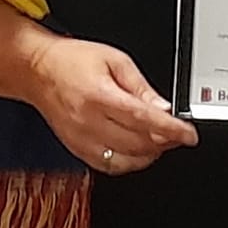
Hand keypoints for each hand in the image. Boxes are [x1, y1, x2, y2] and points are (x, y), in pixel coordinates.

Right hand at [27, 35, 196, 174]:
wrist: (38, 71)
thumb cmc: (73, 61)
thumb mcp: (115, 60)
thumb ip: (141, 87)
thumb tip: (164, 108)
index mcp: (100, 95)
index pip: (144, 119)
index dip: (172, 130)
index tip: (189, 135)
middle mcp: (89, 122)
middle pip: (138, 143)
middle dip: (165, 141)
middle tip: (177, 133)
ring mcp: (82, 140)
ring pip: (126, 161)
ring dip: (149, 155)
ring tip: (158, 140)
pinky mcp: (77, 150)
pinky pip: (109, 167)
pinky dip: (129, 163)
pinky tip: (136, 150)